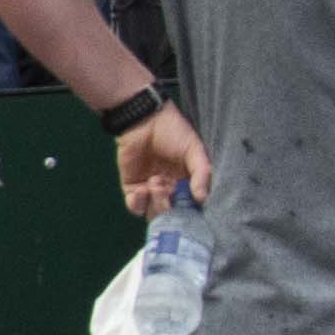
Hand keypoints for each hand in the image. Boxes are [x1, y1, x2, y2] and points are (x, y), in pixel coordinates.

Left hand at [111, 104, 210, 218]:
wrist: (143, 120)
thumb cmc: (173, 132)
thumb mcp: (195, 151)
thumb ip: (201, 173)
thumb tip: (202, 198)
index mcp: (188, 183)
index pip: (190, 206)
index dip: (189, 209)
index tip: (187, 201)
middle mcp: (171, 190)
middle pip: (171, 213)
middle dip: (169, 206)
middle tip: (167, 188)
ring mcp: (151, 190)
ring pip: (153, 213)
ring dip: (154, 204)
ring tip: (154, 183)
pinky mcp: (132, 187)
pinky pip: (135, 206)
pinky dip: (137, 204)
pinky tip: (141, 190)